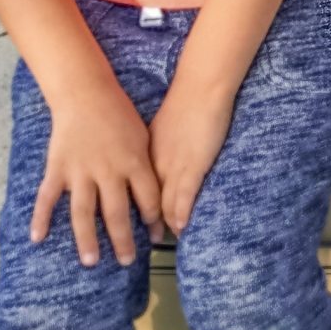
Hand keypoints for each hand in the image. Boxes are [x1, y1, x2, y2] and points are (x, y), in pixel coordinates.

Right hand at [31, 74, 160, 267]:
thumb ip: (147, 167)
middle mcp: (107, 170)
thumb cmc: (119, 115)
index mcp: (133, 162)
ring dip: (87, 239)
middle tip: (127, 262)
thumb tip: (158, 196)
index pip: (148, 199)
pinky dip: (41, 217)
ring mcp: (80, 171)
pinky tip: (37, 238)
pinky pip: (47, 196)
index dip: (154, 220)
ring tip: (91, 261)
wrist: (86, 94)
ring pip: (84, 212)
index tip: (157, 237)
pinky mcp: (58, 167)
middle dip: (123, 240)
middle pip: (116, 212)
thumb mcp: (143, 137)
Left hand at [149, 74, 238, 234]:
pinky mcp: (194, 166)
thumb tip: (148, 158)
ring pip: (163, 202)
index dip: (134, 207)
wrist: (201, 88)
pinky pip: (184, 196)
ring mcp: (175, 166)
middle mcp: (156, 164)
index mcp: (145, 154)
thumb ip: (155, 147)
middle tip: (141, 241)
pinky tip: (180, 227)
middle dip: (143, 222)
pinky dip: (181, 214)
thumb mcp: (160, 128)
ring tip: (162, 240)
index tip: (129, 223)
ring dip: (162, 224)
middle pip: (145, 200)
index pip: (135, 189)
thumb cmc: (184, 102)